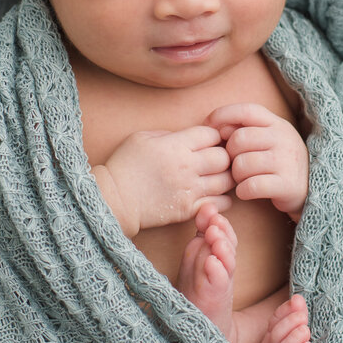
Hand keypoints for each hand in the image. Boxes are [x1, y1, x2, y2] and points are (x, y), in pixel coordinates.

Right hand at [92, 126, 234, 236]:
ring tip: (217, 175)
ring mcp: (190, 189)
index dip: (213, 135)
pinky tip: (213, 193)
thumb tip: (188, 136)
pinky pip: (221, 203)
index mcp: (176, 145)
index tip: (207, 140)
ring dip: (226, 176)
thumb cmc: (125, 165)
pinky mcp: (189, 209)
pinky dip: (223, 197)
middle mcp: (187, 167)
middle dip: (224, 155)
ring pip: (227, 180)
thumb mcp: (141, 137)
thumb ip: (169, 134)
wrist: (115, 199)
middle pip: (224, 157)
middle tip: (217, 158)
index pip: (212, 134)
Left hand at [204, 104, 308, 219]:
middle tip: (233, 164)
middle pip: (239, 140)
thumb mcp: (267, 138)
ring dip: (235, 175)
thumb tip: (215, 127)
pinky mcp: (287, 185)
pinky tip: (247, 191)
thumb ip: (244, 129)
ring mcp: (287, 161)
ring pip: (242, 164)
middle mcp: (284, 138)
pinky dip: (243, 191)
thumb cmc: (278, 161)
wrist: (313, 187)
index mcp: (276, 123)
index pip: (245, 110)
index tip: (209, 127)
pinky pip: (251, 186)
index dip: (222, 116)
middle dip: (229, 154)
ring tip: (242, 178)